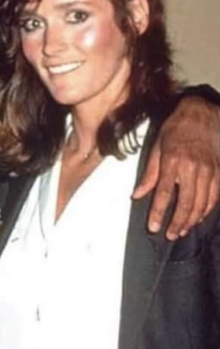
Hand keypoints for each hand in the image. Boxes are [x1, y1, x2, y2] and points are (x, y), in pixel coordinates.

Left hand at [133, 97, 219, 238]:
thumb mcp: (157, 147)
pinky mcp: (218, 171)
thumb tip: (137, 195)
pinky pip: (214, 196)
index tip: (153, 227)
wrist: (202, 113)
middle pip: (186, 203)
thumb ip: (149, 173)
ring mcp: (208, 170)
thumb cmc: (176, 129)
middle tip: (169, 235)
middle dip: (177, 222)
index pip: (164, 193)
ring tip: (181, 231)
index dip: (158, 213)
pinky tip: (198, 219)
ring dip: (191, 220)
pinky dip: (206, 210)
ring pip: (201, 203)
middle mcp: (192, 168)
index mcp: (173, 161)